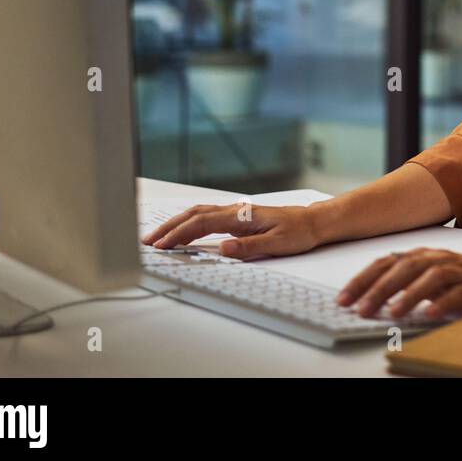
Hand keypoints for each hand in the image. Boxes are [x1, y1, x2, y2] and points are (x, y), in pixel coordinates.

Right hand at [141, 203, 322, 258]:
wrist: (313, 222)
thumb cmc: (299, 232)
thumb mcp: (278, 243)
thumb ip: (249, 246)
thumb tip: (223, 249)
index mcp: (241, 216)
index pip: (201, 224)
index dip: (179, 234)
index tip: (162, 245)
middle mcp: (235, 211)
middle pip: (193, 215)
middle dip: (169, 227)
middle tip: (148, 241)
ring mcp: (236, 213)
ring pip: (198, 214)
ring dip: (177, 224)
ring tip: (159, 237)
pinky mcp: (238, 218)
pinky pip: (207, 217)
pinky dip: (190, 223)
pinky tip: (183, 232)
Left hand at [336, 246, 461, 320]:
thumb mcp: (430, 274)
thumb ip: (404, 281)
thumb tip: (369, 298)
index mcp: (421, 255)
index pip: (386, 263)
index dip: (363, 279)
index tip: (344, 298)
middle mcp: (436, 259)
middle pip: (403, 268)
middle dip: (379, 289)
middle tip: (360, 308)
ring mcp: (457, 271)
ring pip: (429, 278)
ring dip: (409, 295)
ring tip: (392, 313)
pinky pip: (458, 293)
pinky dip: (444, 302)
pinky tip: (431, 314)